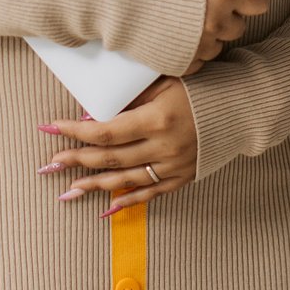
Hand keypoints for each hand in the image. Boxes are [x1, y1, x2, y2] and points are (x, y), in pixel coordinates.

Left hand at [36, 77, 198, 213]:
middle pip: (110, 158)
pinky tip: (106, 207)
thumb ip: (129, 98)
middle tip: (51, 163)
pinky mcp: (182, 177)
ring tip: (68, 189)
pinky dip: (127, 201)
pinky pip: (149, 193)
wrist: (238, 108)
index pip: (106, 131)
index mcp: (156, 119)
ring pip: (125, 179)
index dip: (76, 132)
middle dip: (76, 160)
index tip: (52, 128)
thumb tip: (92, 115)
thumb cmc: (198, 88)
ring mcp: (173, 165)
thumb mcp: (163, 82)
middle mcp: (163, 146)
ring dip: (93, 185)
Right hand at [185, 0, 286, 72]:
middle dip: (225, 17)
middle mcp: (216, 22)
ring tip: (184, 19)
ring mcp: (199, 46)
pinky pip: (200, 62)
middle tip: (200, 5)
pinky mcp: (184, 63)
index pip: (260, 4)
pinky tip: (176, 35)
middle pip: (240, 27)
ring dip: (208, 36)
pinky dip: (191, 51)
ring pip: (220, 46)